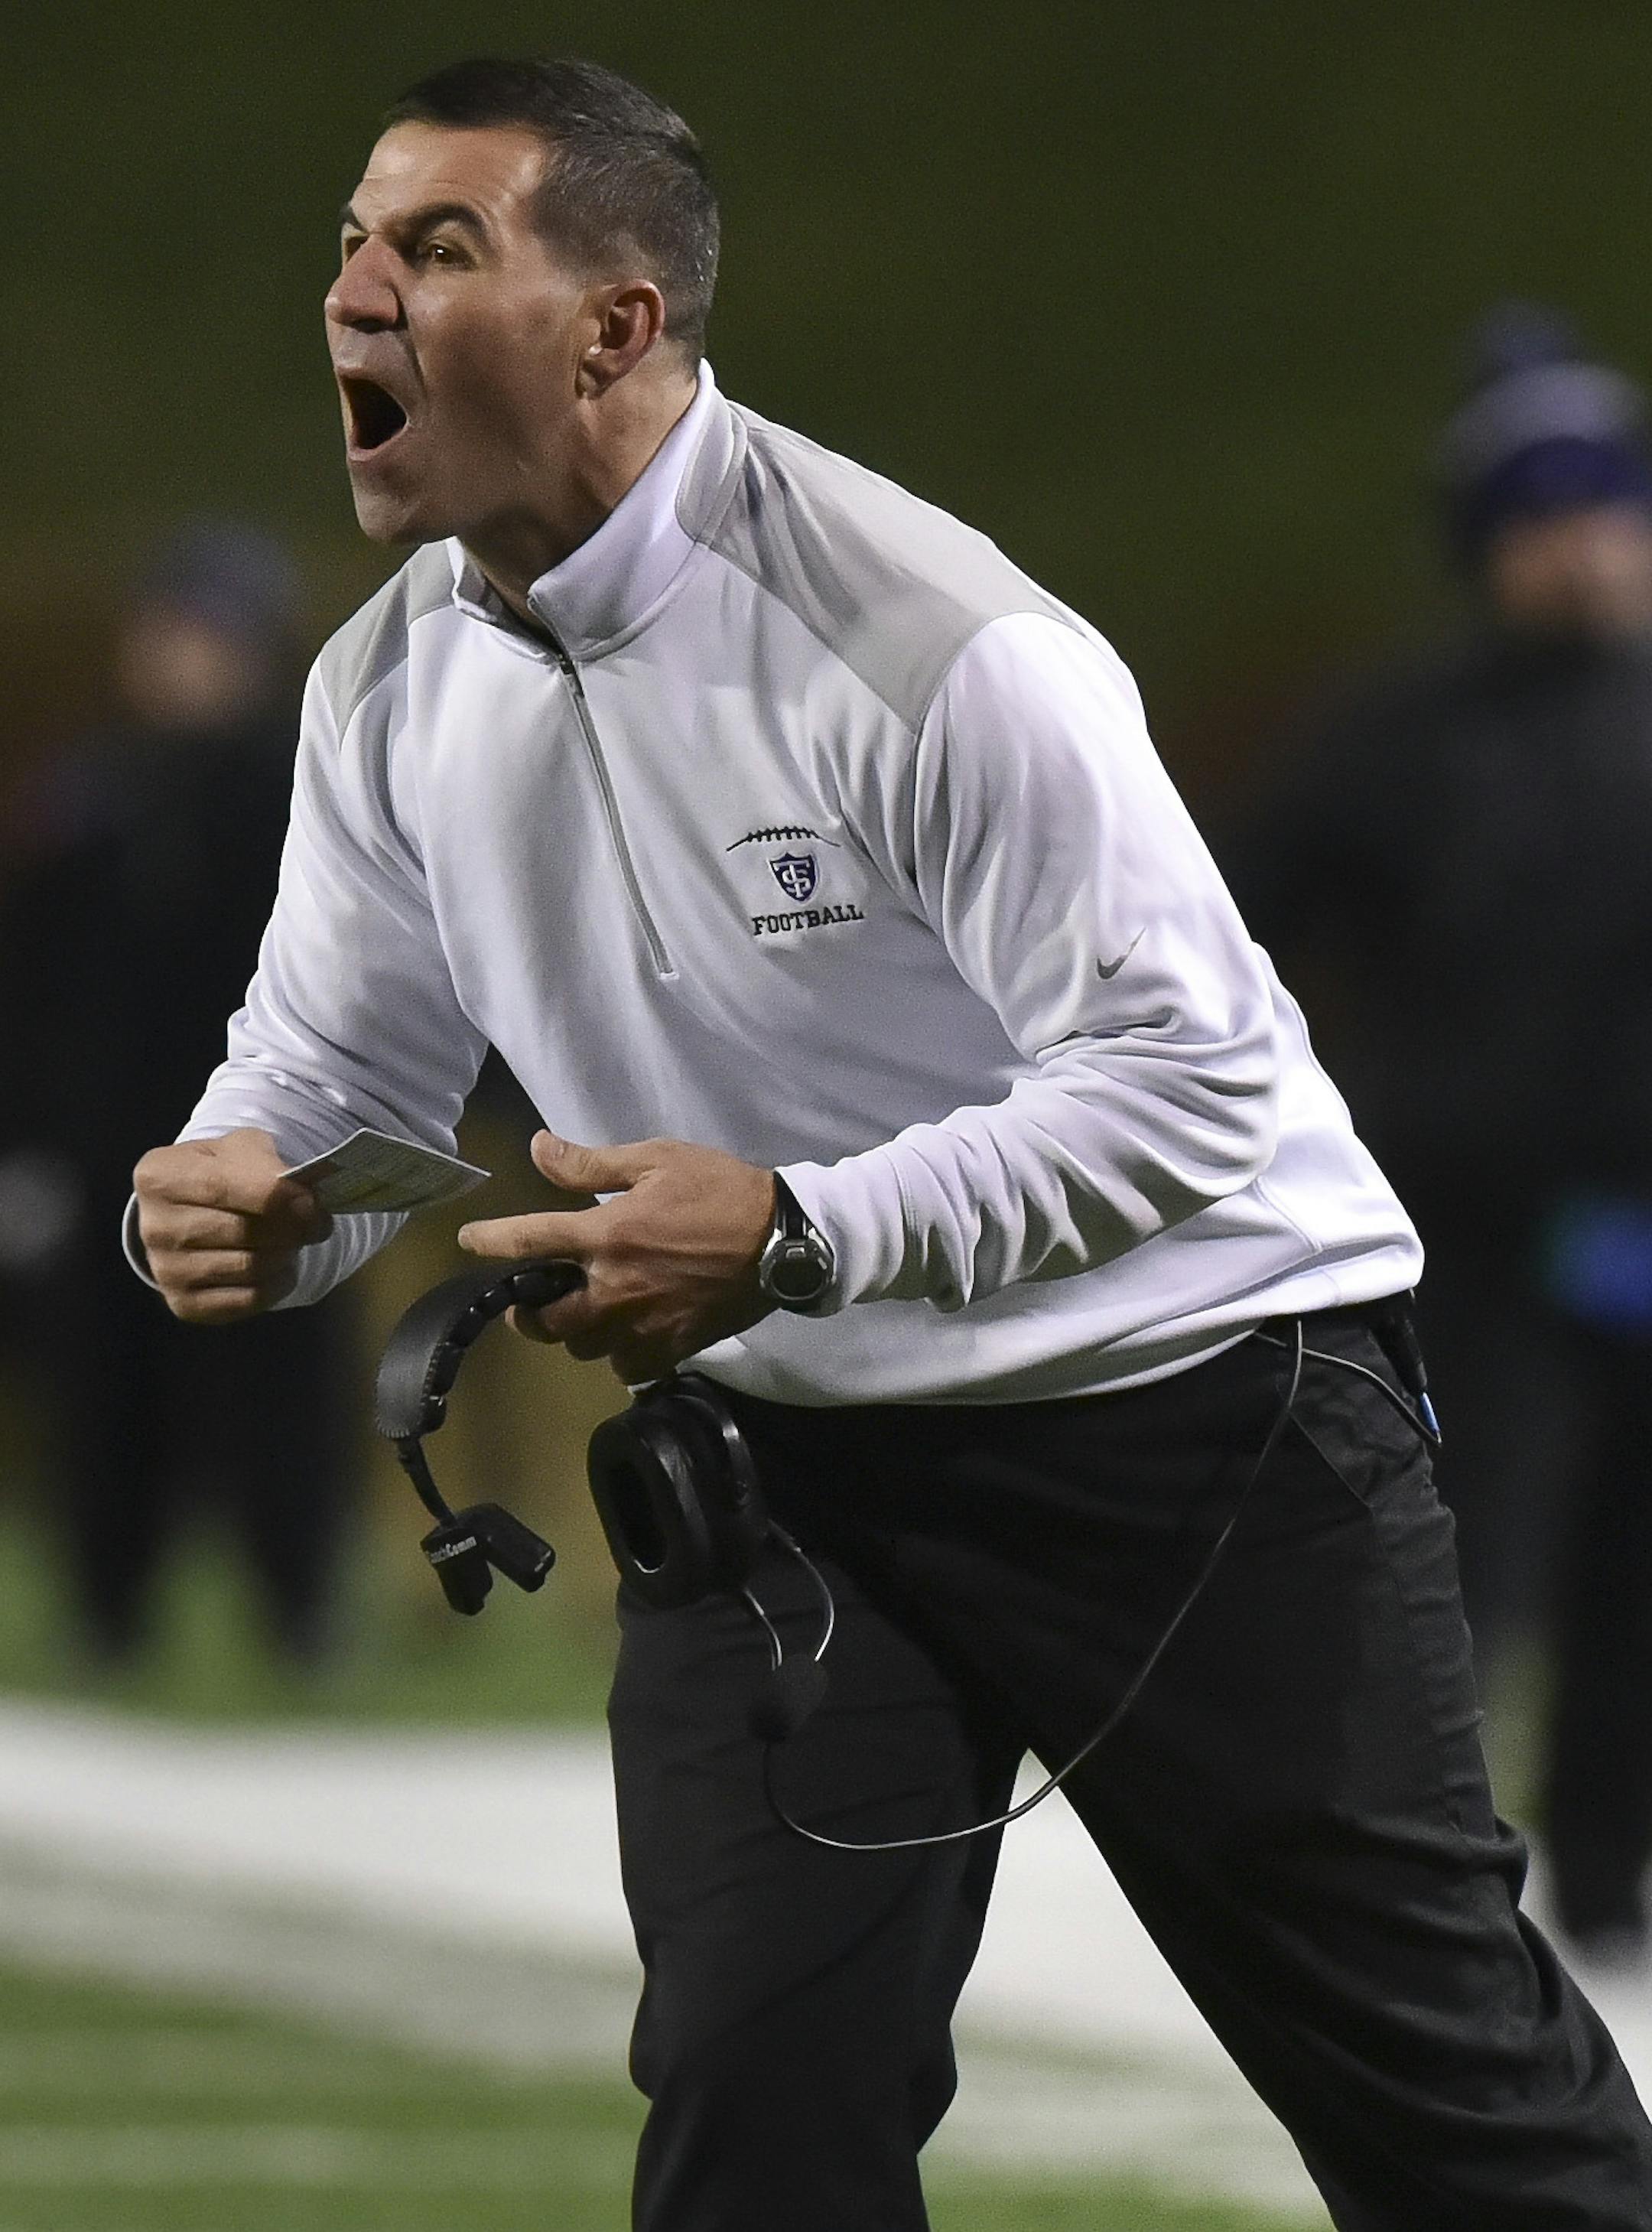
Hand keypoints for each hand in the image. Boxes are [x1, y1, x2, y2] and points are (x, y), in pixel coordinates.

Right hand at [132, 1128, 332, 1322]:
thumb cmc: (224, 1173)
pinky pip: (250, 1300)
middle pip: (242, 1232)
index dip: (278, 1197)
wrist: (197, 1210)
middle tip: (313, 1223)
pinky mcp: (184, 1304)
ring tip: (291, 1240)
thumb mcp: (243, 1150)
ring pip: (249, 1268)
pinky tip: (279, 1266)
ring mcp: (165, 1270)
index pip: (225, 1187)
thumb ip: (272, 1169)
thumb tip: (307, 1206)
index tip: (315, 1205)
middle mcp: (153, 1227)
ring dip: (286, 1254)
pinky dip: (278, 1284)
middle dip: (290, 1228)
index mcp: (159, 1176)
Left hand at [457, 1130, 776, 1381]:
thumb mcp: (656, 1159)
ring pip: (582, 1348)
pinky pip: (625, 1370)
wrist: (784, 1241)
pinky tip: (626, 1337)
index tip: (468, 1241)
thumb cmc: (720, 1190)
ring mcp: (642, 1326)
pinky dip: (618, 1357)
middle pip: (544, 1321)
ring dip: (575, 1332)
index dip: (489, 1241)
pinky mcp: (671, 1349)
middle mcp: (615, 1288)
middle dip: (528, 1312)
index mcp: (607, 1235)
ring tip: (586, 1312)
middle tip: (533, 1298)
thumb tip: (537, 1148)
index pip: (528, 1242)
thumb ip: (591, 1164)